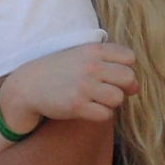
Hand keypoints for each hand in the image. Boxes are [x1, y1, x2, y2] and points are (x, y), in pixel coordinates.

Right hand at [0, 41, 137, 129]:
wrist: (29, 85)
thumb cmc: (59, 70)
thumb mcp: (80, 54)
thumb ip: (107, 60)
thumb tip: (135, 84)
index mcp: (93, 50)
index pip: (129, 57)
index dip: (127, 68)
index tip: (116, 75)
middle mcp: (91, 66)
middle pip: (129, 78)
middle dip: (126, 87)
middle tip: (113, 91)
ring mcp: (84, 86)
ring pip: (118, 98)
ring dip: (112, 102)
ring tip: (99, 100)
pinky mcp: (77, 106)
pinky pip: (105, 114)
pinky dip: (101, 114)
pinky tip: (90, 109)